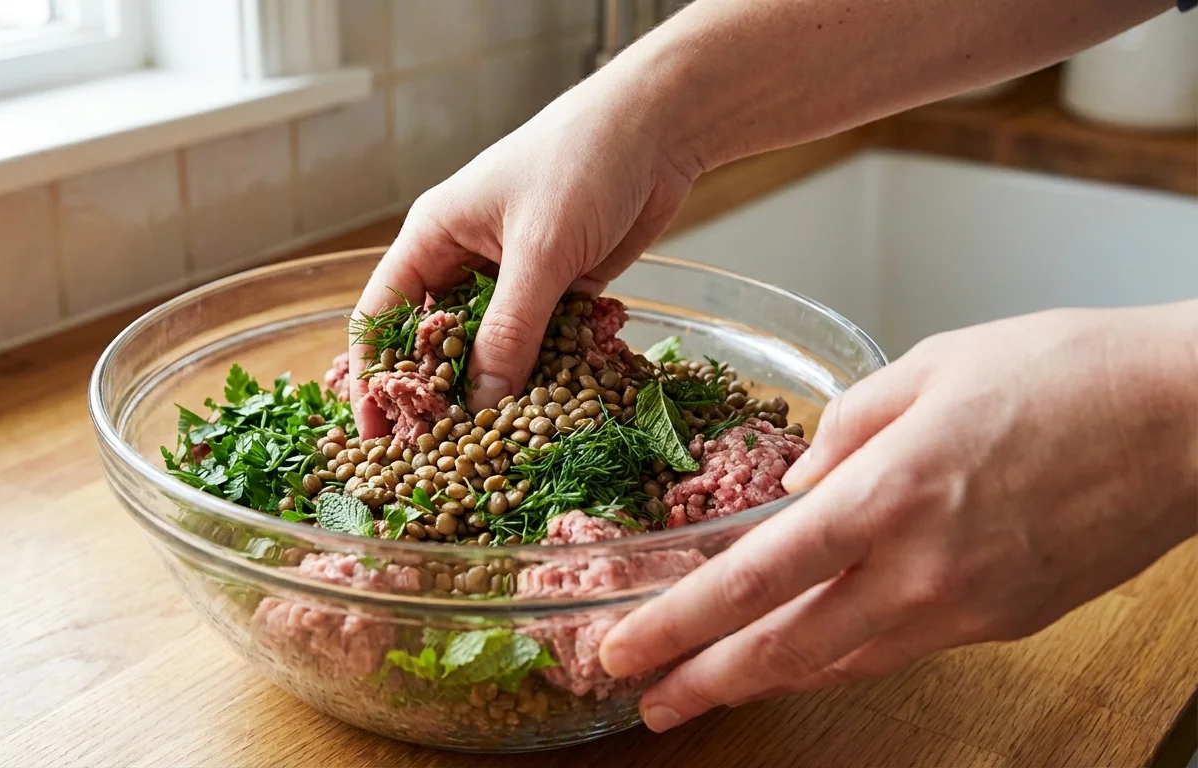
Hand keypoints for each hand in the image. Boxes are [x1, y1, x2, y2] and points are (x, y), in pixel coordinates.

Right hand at [346, 75, 698, 436]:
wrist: (661, 128)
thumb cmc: (582, 162)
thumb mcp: (540, 251)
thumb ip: (510, 330)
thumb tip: (481, 407)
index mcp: (434, 237)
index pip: (382, 317)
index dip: (374, 377)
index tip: (375, 433)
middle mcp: (464, 260)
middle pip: (434, 342)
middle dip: (434, 395)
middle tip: (433, 455)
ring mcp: (513, 277)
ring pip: (489, 348)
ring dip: (493, 390)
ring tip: (490, 447)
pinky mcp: (559, 289)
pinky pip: (538, 343)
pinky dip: (542, 373)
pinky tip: (546, 413)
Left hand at [599, 302, 1197, 731]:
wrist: (1191, 415)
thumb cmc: (1066, 371)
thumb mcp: (930, 365)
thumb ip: (845, 427)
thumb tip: (796, 481)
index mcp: (889, 493)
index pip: (756, 578)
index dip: (680, 624)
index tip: (626, 648)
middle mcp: (921, 568)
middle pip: (787, 648)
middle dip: (705, 682)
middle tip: (644, 701)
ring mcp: (967, 607)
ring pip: (841, 663)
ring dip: (764, 683)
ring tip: (705, 693)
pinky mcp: (1004, 621)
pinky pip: (899, 651)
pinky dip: (839, 660)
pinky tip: (806, 658)